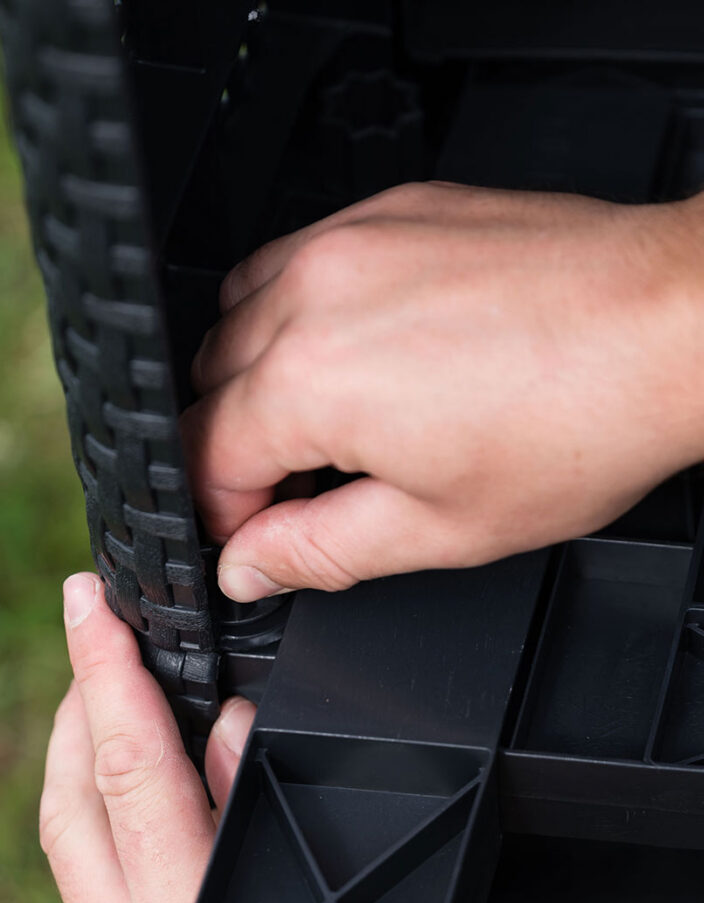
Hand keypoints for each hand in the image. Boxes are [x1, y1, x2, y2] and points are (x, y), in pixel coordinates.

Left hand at [41, 573, 491, 902]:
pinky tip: (138, 789)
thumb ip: (281, 818)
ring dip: (79, 752)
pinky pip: (93, 880)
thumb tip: (229, 729)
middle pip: (72, 801)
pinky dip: (102, 810)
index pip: (132, 771)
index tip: (91, 607)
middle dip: (75, 701)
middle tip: (96, 631)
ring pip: (70, 842)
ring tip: (109, 691)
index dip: (106, 676)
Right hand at [181, 183, 703, 602]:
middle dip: (238, 445)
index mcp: (309, 382)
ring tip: (334, 416)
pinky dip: (299, 313)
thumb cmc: (581, 420)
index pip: (204, 454)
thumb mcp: (440, 527)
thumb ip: (320, 549)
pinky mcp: (388, 212)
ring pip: (237, 312)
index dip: (225, 511)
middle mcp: (311, 295)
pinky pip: (296, 259)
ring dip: (258, 374)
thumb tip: (252, 563)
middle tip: (306, 484)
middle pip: (207, 381)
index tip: (260, 531)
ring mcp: (348, 239)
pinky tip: (363, 348)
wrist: (670, 323)